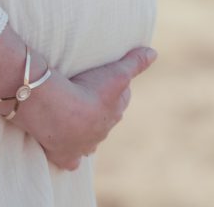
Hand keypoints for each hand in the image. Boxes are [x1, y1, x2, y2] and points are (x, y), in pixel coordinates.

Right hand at [12, 46, 157, 171]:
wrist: (59, 113)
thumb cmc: (89, 91)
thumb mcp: (116, 72)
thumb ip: (135, 62)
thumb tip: (154, 53)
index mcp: (114, 113)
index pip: (120, 100)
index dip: (116, 90)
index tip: (107, 80)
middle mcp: (101, 132)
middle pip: (104, 120)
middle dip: (100, 111)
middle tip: (88, 96)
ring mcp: (83, 146)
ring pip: (89, 142)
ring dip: (86, 133)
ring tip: (75, 120)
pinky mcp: (65, 156)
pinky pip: (70, 161)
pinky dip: (70, 157)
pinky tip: (69, 154)